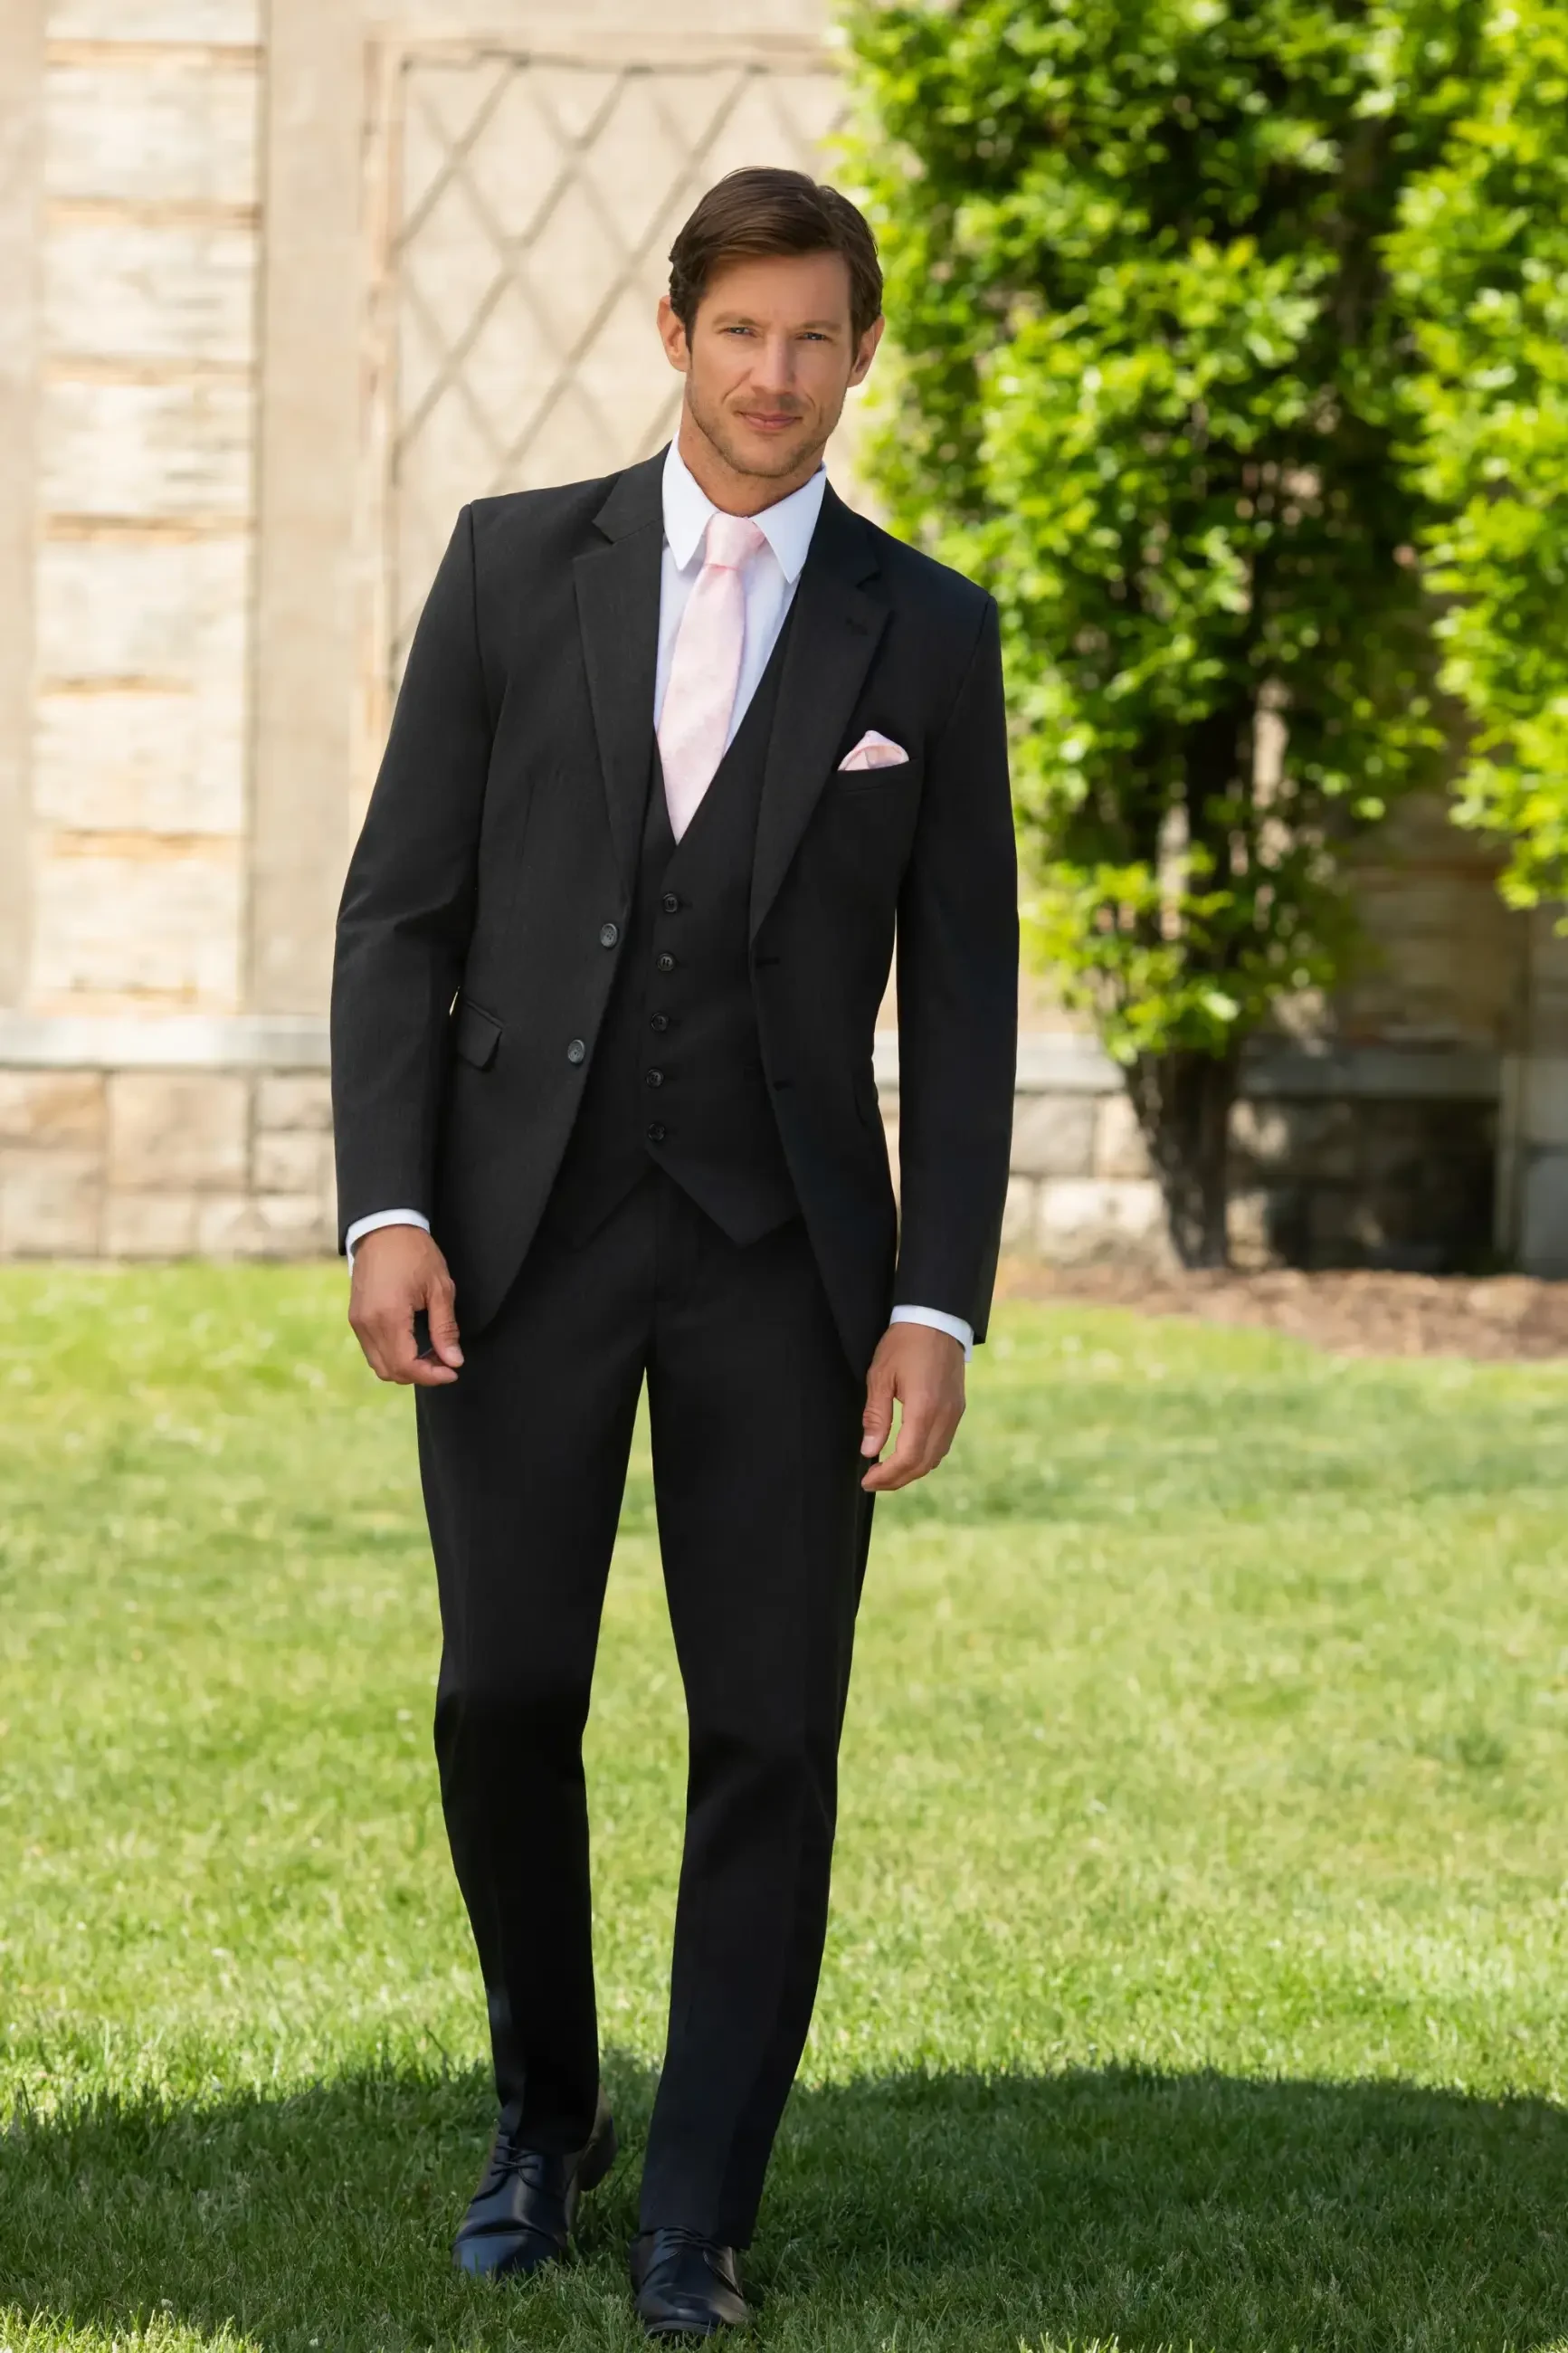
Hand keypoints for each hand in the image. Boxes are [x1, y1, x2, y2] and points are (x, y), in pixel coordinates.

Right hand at [348, 1225, 463, 1386]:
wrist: (384, 1228)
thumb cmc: (415, 1253)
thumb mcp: (440, 1288)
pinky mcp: (355, 1318)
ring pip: (379, 1365)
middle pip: (391, 1372)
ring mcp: (358, 1322)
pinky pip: (372, 1350)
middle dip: (420, 1375)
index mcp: (388, 1316)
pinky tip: (414, 1343)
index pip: (406, 1366)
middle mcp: (367, 1324)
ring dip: (406, 1367)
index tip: (452, 1371)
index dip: (431, 1376)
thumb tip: (453, 1360)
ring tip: (432, 1353)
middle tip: (445, 1361)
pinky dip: (393, 1355)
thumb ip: (445, 1328)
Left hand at [860, 1322, 965, 1491]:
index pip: (907, 1458)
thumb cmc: (905, 1343)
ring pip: (935, 1458)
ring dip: (911, 1471)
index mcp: (925, 1409)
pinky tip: (907, 1454)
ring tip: (886, 1472)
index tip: (867, 1480)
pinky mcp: (958, 1409)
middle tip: (873, 1482)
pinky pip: (943, 1444)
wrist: (937, 1319)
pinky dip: (924, 1457)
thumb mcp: (880, 1376)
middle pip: (923, 1464)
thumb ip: (876, 1416)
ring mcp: (955, 1414)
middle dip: (897, 1479)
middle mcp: (945, 1416)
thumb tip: (869, 1451)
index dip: (886, 1476)